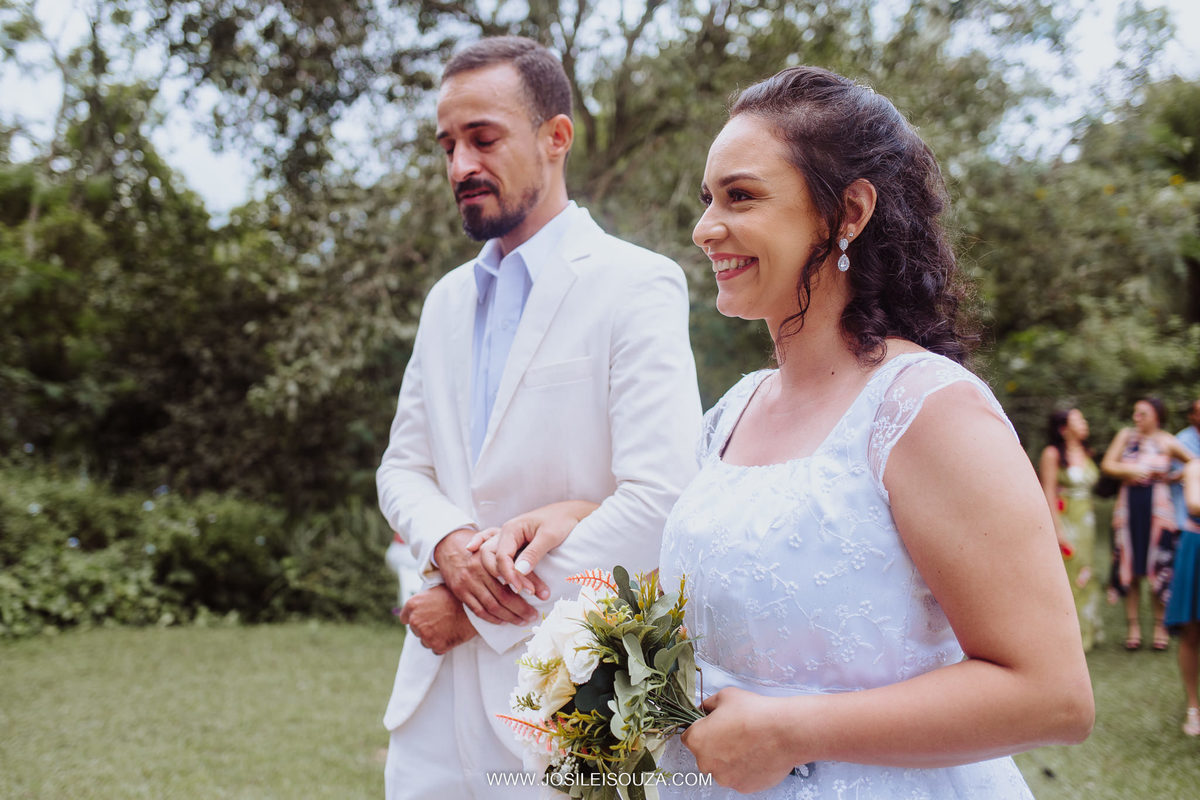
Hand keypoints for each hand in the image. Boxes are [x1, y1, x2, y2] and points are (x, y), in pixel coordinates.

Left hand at [398, 585, 476, 654]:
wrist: (473, 607)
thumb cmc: (457, 596)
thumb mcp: (436, 591)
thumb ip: (423, 601)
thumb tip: (420, 606)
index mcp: (413, 605)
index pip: (404, 618)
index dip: (415, 618)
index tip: (423, 619)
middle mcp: (415, 620)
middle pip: (415, 630)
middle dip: (425, 627)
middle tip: (440, 621)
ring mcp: (425, 634)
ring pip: (425, 640)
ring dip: (433, 637)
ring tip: (447, 627)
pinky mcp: (436, 645)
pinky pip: (436, 649)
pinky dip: (443, 644)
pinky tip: (451, 634)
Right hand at [433, 528, 537, 624]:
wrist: (450, 547)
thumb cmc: (482, 545)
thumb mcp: (498, 537)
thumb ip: (516, 549)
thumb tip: (533, 565)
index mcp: (489, 553)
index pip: (511, 573)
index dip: (528, 584)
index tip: (542, 594)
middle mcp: (477, 568)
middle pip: (503, 594)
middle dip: (522, 607)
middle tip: (535, 614)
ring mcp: (468, 581)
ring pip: (492, 605)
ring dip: (510, 616)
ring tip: (523, 620)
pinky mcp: (461, 592)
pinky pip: (478, 610)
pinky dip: (492, 618)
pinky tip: (504, 621)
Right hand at [473, 501, 597, 596]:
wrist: (570, 513)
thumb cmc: (560, 520)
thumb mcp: (549, 536)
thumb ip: (534, 553)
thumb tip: (520, 571)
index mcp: (511, 529)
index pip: (501, 555)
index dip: (509, 574)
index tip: (520, 589)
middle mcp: (505, 536)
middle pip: (491, 560)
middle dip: (505, 577)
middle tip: (522, 591)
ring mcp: (509, 543)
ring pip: (498, 564)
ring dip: (510, 579)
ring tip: (532, 592)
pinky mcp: (516, 550)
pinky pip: (507, 564)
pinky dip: (512, 576)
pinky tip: (519, 585)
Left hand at [681, 688, 798, 792]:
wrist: (784, 731)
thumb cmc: (754, 712)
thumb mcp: (725, 696)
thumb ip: (709, 704)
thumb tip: (705, 709)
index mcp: (696, 740)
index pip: (688, 737)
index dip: (701, 729)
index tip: (713, 725)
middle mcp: (706, 763)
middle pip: (705, 755)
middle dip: (715, 745)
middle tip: (735, 733)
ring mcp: (724, 778)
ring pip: (722, 768)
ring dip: (730, 759)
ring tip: (749, 744)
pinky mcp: (742, 787)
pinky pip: (739, 777)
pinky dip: (745, 769)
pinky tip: (757, 755)